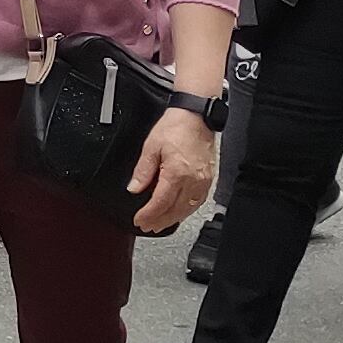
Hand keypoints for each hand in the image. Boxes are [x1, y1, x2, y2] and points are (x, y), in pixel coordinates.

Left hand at [127, 107, 217, 233]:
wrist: (195, 116)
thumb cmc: (175, 127)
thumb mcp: (151, 147)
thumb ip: (142, 171)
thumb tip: (134, 188)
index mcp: (177, 173)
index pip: (160, 202)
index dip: (148, 215)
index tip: (139, 220)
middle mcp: (193, 180)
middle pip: (175, 210)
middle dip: (159, 221)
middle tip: (147, 226)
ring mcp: (203, 181)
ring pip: (187, 209)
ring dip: (173, 219)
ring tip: (160, 223)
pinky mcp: (208, 179)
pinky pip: (197, 201)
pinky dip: (186, 210)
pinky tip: (178, 212)